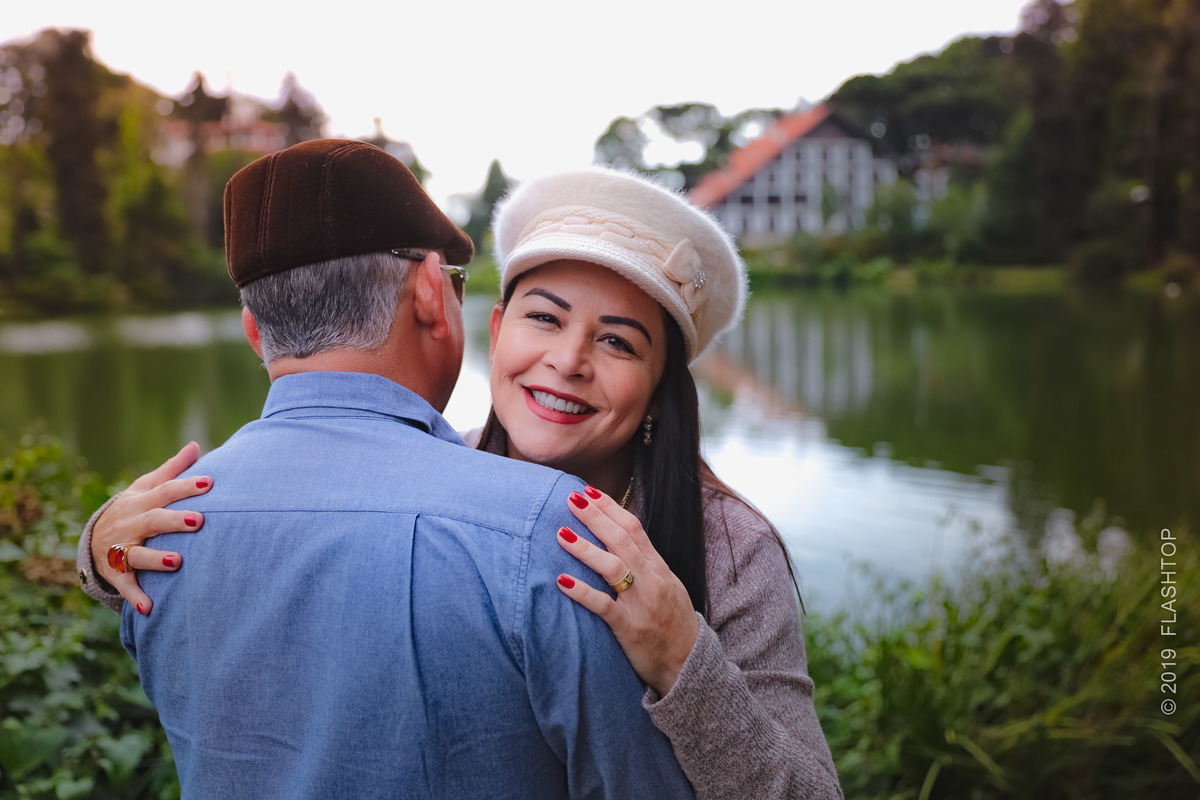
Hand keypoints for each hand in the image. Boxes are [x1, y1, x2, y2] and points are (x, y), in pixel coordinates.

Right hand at [90, 441, 210, 613]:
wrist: (93, 536)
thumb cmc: (133, 508)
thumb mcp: (145, 487)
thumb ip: (172, 469)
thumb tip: (196, 445)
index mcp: (141, 502)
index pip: (165, 492)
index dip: (186, 486)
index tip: (210, 482)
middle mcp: (130, 524)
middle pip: (153, 520)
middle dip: (174, 521)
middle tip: (199, 521)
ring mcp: (120, 548)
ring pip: (137, 554)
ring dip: (156, 559)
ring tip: (177, 562)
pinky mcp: (115, 572)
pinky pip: (125, 585)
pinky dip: (135, 596)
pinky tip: (149, 607)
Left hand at [557, 486, 699, 694]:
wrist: (689, 663)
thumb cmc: (672, 622)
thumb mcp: (665, 585)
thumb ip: (643, 563)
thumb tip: (616, 538)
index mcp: (658, 567)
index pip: (633, 528)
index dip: (610, 507)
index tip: (588, 491)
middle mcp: (652, 580)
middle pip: (621, 540)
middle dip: (595, 517)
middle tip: (570, 498)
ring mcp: (642, 604)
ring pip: (613, 567)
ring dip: (585, 549)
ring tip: (561, 534)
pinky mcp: (630, 628)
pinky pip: (604, 606)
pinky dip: (583, 592)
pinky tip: (562, 581)